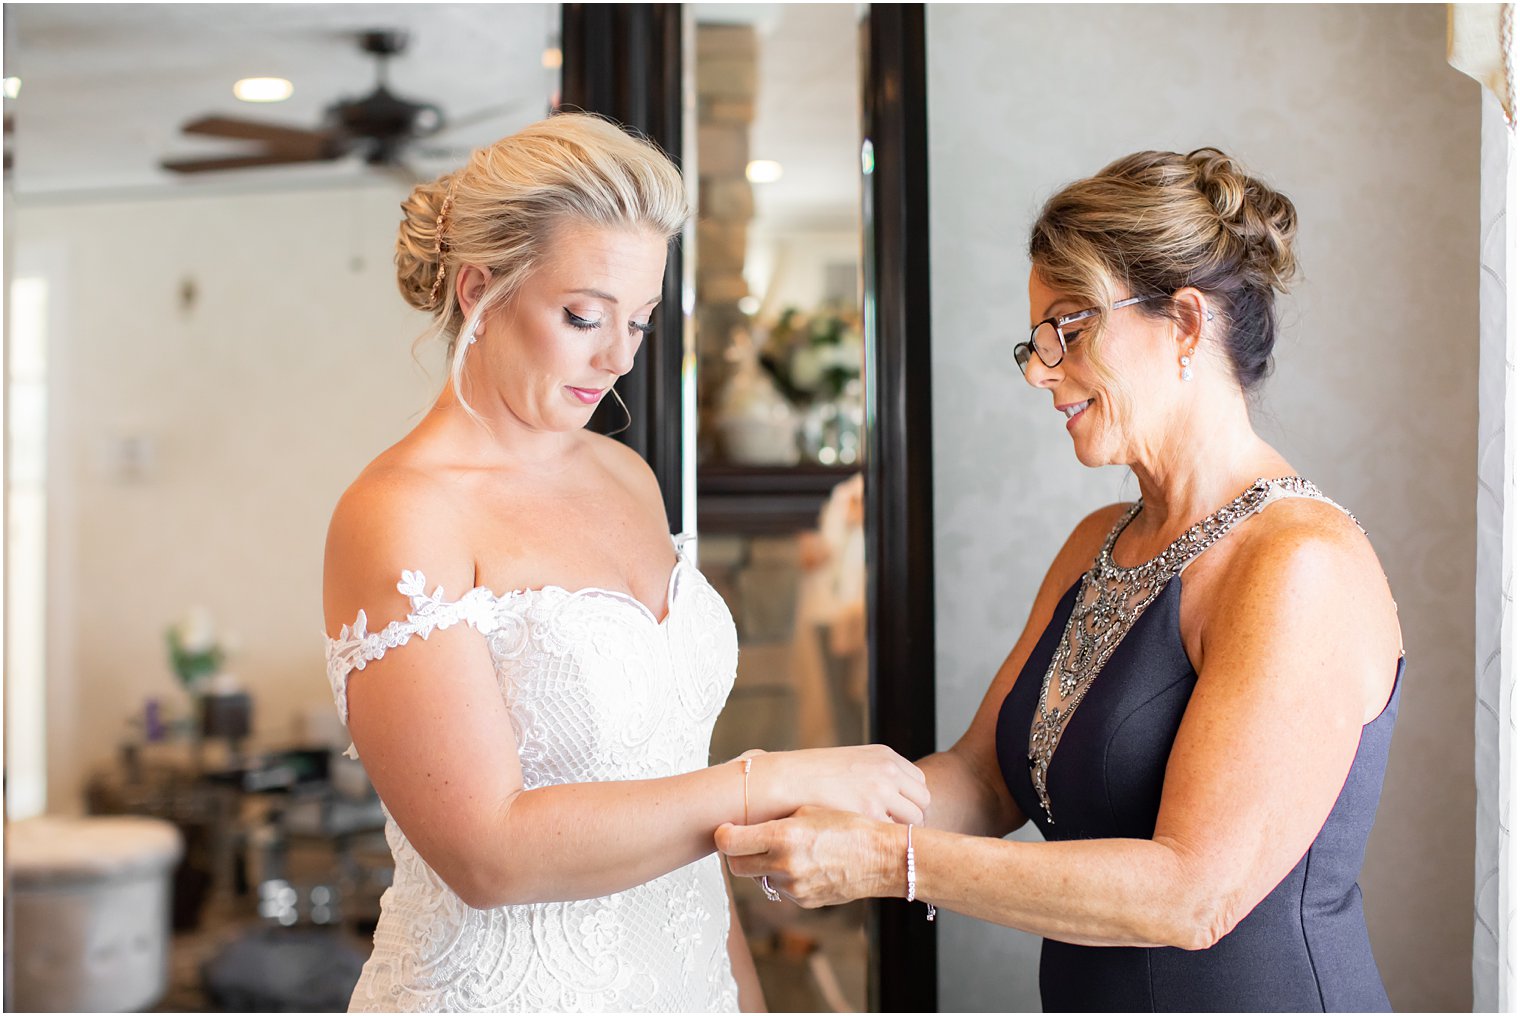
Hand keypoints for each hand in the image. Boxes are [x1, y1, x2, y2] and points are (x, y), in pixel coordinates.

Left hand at [717, 805, 896, 908]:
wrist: (882, 858)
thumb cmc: (849, 826)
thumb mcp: (810, 810)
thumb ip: (776, 818)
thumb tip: (748, 817)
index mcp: (783, 836)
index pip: (730, 843)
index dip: (723, 835)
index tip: (725, 829)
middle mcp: (784, 865)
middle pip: (736, 866)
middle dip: (737, 853)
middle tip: (745, 839)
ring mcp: (794, 888)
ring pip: (759, 878)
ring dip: (762, 865)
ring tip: (784, 847)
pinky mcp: (804, 902)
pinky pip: (781, 889)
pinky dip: (783, 877)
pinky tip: (803, 862)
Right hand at [752, 745, 928, 824]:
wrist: (785, 782)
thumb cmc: (810, 776)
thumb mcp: (849, 763)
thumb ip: (873, 774)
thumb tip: (887, 794)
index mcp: (884, 756)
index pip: (918, 782)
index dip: (910, 801)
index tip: (899, 815)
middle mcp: (888, 770)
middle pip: (922, 801)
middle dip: (912, 818)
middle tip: (895, 833)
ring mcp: (881, 792)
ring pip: (915, 820)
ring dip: (902, 831)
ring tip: (883, 841)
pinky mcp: (870, 813)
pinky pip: (894, 833)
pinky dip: (886, 841)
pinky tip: (871, 845)